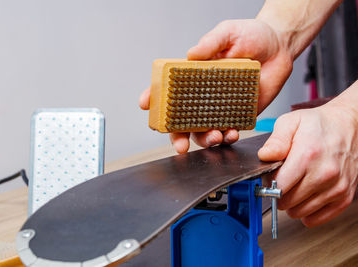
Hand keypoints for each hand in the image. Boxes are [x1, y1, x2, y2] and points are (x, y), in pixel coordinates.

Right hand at [139, 19, 292, 152]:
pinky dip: (227, 137)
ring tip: (214, 137)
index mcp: (192, 76)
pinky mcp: (238, 114)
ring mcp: (219, 107)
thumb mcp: (228, 32)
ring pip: (203, 131)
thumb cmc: (251, 35)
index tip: (147, 105)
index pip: (167, 90)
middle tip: (180, 144)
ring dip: (204, 140)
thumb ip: (211, 42)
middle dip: (176, 136)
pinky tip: (231, 134)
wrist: (280, 47)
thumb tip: (191, 54)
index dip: (154, 98)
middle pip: (181, 120)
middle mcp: (202, 95)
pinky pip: (228, 130)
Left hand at [258, 101, 357, 226]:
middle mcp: (325, 173)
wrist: (347, 126)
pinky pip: (318, 218)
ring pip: (300, 212)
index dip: (269, 183)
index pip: (279, 185)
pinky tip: (304, 198)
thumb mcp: (290, 122)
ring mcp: (337, 187)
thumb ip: (276, 141)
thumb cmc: (317, 124)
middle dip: (278, 193)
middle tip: (282, 180)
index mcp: (308, 155)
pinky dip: (307, 212)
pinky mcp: (345, 196)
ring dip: (292, 204)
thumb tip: (264, 156)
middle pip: (288, 201)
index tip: (270, 176)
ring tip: (294, 186)